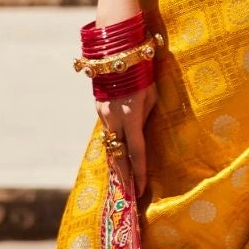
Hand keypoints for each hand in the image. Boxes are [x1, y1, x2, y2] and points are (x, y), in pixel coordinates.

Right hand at [97, 79, 158, 203]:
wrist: (116, 53)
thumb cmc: (141, 72)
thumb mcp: (150, 95)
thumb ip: (145, 117)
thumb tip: (139, 133)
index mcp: (130, 116)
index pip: (136, 151)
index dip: (139, 172)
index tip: (140, 190)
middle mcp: (113, 119)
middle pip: (117, 155)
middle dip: (123, 176)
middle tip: (127, 195)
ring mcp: (103, 114)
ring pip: (109, 145)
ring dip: (116, 162)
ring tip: (123, 181)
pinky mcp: (99, 109)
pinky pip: (107, 131)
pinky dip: (112, 145)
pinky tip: (117, 155)